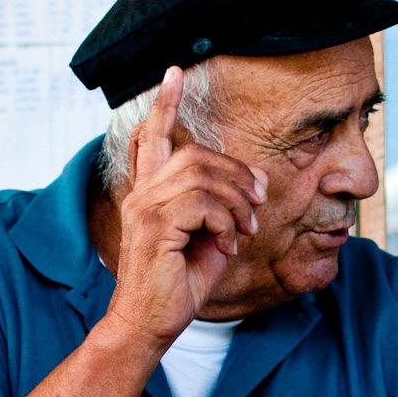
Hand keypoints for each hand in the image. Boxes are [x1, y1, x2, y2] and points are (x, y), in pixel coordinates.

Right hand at [106, 66, 267, 345]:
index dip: (163, 104)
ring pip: (203, 177)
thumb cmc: (175, 284)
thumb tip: (250, 185)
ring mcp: (145, 209)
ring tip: (244, 231)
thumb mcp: (206, 239)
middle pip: (194, 155)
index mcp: (148, 194)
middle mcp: (141, 195)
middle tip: (256, 201)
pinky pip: (204, 205)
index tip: (173, 72)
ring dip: (237, 203)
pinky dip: (228, 223)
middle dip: (235, 173)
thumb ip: (221, 207)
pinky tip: (228, 245)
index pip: (150, 138)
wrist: (149, 324)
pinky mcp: (155, 227)